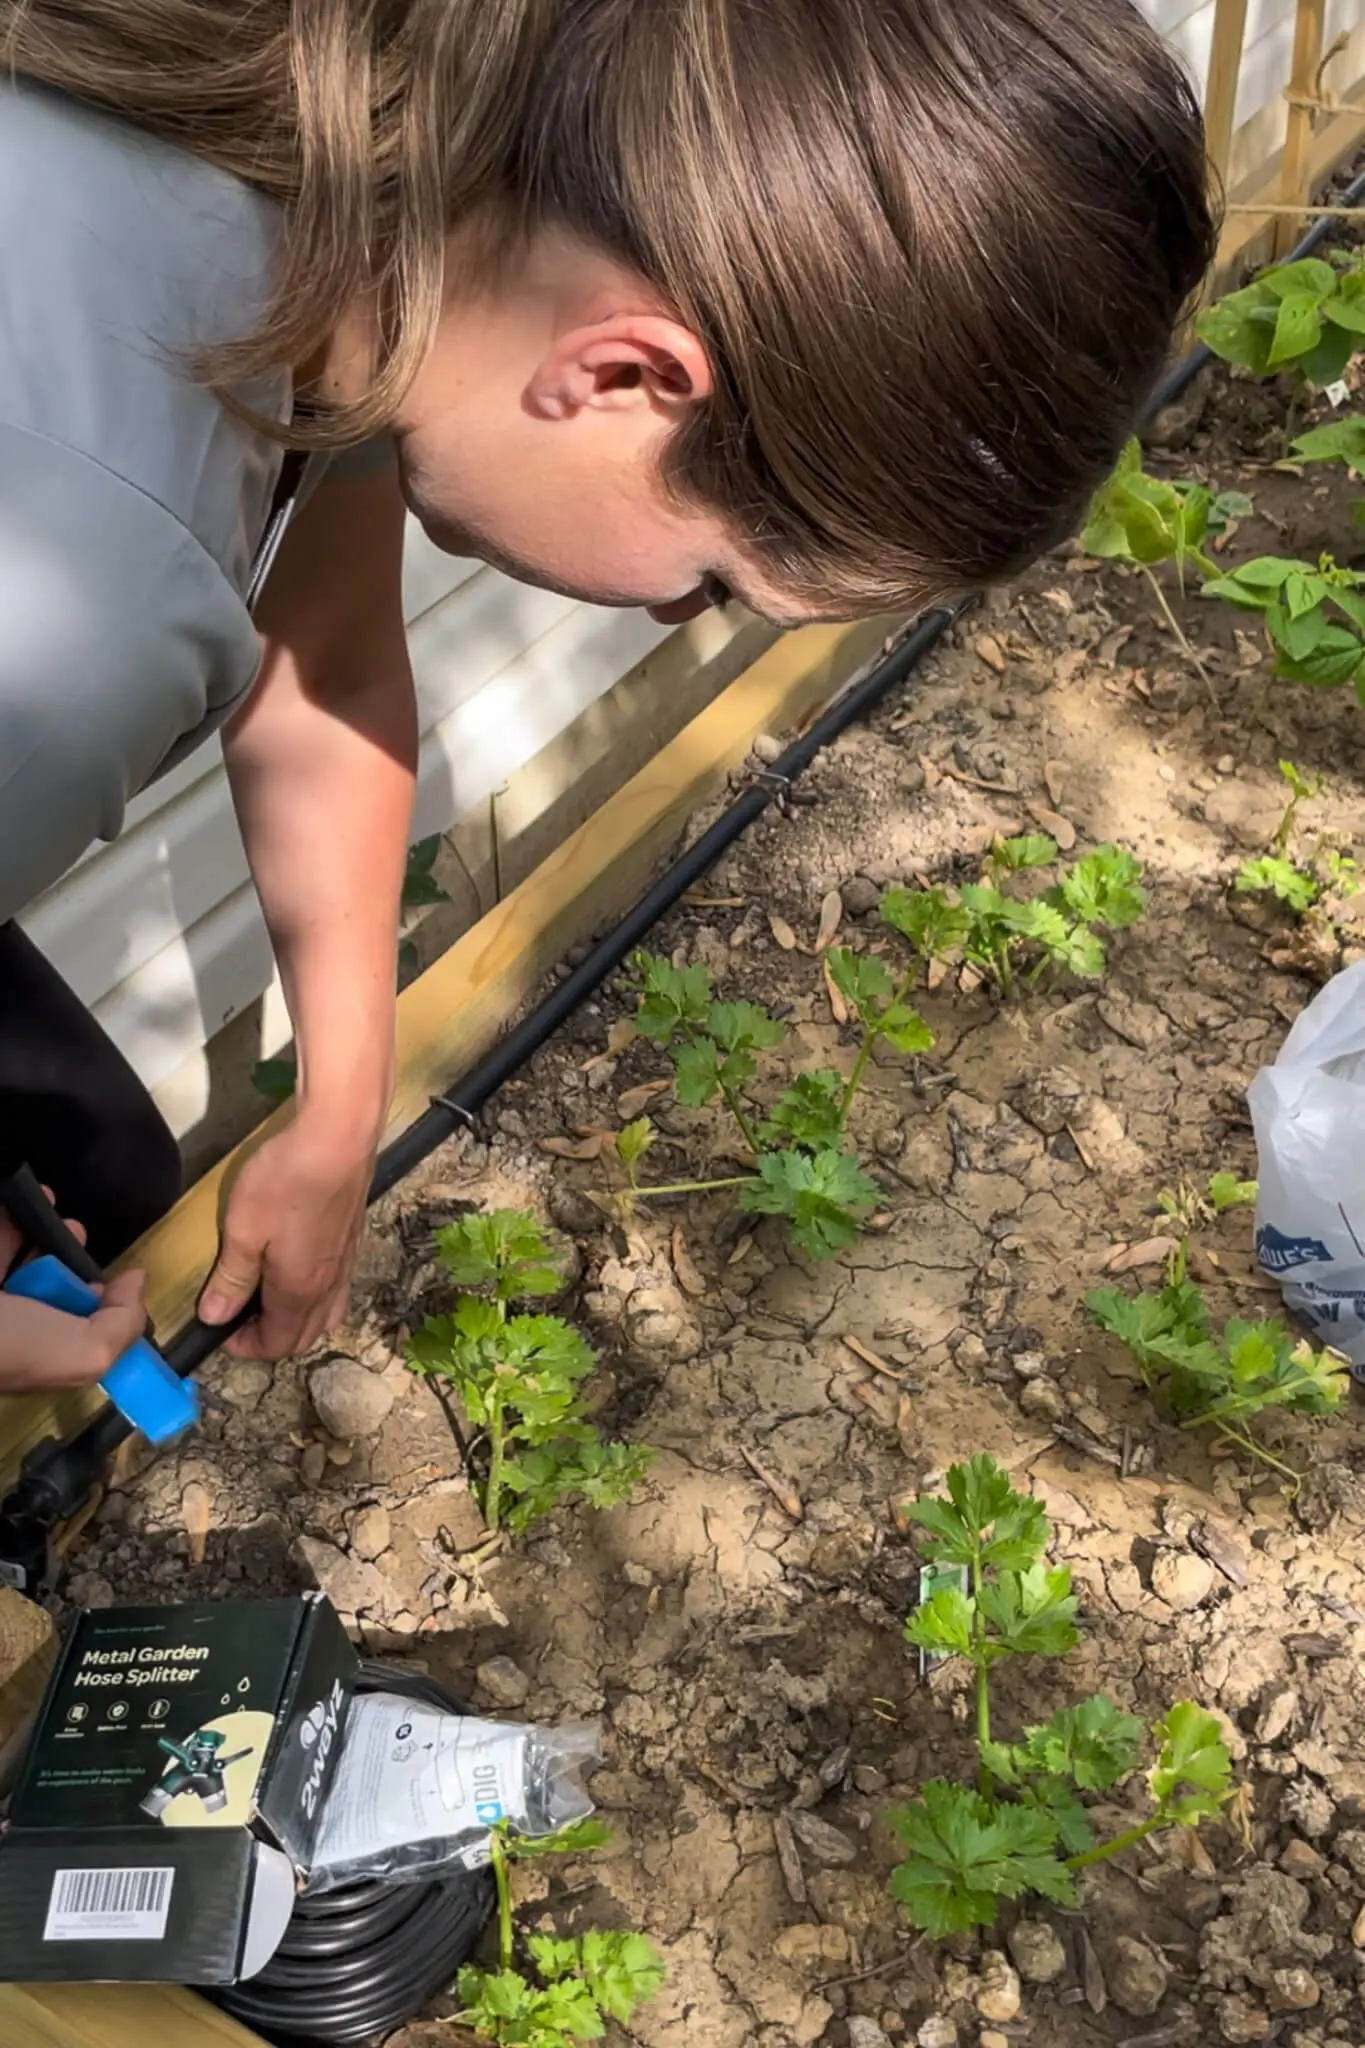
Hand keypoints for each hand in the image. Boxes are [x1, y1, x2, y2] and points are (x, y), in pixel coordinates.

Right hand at [0, 1203, 146, 1393]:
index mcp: (36, 1357)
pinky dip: (11, 1219)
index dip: (101, 1309)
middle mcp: (10, 1331)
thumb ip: (121, 1325)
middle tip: (75, 1235)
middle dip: (67, 1262)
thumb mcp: (82, 1352)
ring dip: (42, 1233)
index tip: (117, 1279)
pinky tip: (25, 1196)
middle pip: (48, 1293)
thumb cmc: (8, 1342)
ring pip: (19, 1264)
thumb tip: (135, 1283)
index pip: (76, 1335)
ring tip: (53, 1211)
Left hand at [197, 1119, 374, 1359]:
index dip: (246, 1348)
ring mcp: (346, 1263)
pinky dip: (315, 1299)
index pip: (277, 1344)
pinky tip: (299, 1271)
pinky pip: (337, 1290)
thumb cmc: (284, 1181)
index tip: (219, 1332)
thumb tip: (214, 1318)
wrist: (339, 1137)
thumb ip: (231, 1278)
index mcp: (298, 1292)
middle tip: (240, 1320)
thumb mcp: (243, 1229)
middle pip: (306, 1336)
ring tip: (270, 1301)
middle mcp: (328, 1286)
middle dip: (273, 1340)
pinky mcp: (353, 1240)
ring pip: (327, 1315)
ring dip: (297, 1321)